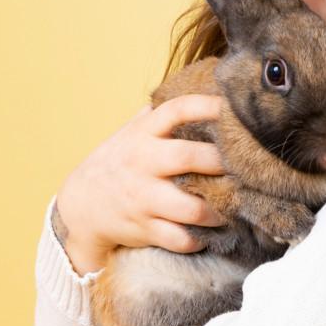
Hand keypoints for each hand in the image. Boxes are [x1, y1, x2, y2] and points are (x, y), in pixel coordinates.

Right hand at [55, 94, 227, 274]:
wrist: (82, 205)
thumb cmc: (119, 162)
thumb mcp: (133, 132)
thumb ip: (161, 114)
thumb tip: (202, 86)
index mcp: (143, 134)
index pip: (176, 111)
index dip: (206, 106)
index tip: (230, 106)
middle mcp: (142, 163)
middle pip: (188, 157)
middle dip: (221, 162)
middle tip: (244, 166)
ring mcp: (143, 198)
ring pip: (191, 207)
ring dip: (218, 209)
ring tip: (234, 205)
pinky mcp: (145, 228)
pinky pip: (180, 238)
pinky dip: (199, 239)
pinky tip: (211, 232)